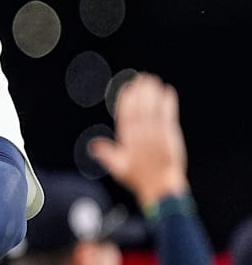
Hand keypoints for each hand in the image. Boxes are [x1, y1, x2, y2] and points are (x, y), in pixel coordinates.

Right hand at [89, 72, 189, 207]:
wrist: (161, 187)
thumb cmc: (138, 178)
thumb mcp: (118, 167)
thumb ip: (106, 153)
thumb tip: (93, 145)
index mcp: (127, 139)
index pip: (126, 114)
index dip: (126, 98)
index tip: (128, 87)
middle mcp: (141, 134)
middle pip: (140, 107)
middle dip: (140, 91)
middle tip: (142, 77)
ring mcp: (156, 134)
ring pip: (153, 108)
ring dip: (153, 92)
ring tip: (153, 80)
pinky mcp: (170, 135)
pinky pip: (168, 114)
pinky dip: (168, 102)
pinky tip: (168, 92)